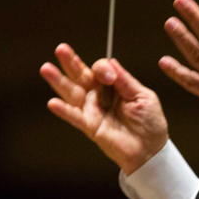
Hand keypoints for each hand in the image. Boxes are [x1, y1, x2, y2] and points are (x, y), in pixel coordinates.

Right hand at [39, 44, 168, 174]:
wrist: (151, 149)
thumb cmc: (150, 122)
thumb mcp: (143, 97)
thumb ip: (126, 81)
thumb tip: (110, 62)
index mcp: (113, 85)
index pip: (100, 69)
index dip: (102, 69)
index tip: (109, 77)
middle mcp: (99, 95)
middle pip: (81, 76)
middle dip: (70, 63)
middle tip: (61, 49)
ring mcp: (92, 110)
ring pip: (72, 93)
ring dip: (58, 82)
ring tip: (46, 69)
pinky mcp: (90, 126)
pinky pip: (75, 117)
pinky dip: (64, 111)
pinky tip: (53, 103)